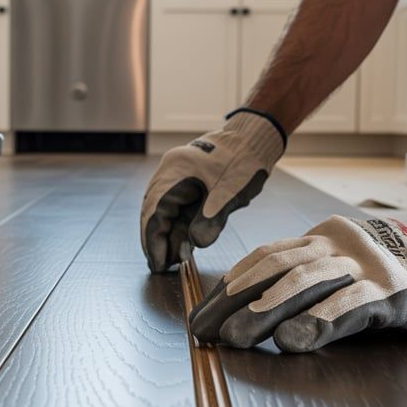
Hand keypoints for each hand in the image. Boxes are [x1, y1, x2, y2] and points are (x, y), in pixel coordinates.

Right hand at [141, 110, 284, 272]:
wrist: (253, 140)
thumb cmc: (243, 161)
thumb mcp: (230, 194)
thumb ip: (211, 220)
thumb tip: (194, 244)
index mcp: (175, 172)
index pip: (155, 212)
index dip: (154, 240)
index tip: (158, 263)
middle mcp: (169, 173)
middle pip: (153, 213)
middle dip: (155, 241)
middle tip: (160, 267)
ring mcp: (175, 177)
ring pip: (163, 212)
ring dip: (166, 235)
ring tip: (170, 260)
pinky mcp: (186, 183)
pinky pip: (175, 208)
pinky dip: (176, 226)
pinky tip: (180, 243)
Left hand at [189, 205, 406, 351]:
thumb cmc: (393, 282)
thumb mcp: (345, 273)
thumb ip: (307, 285)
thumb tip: (250, 315)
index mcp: (324, 238)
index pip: (267, 257)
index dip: (231, 284)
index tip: (201, 313)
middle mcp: (341, 246)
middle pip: (277, 269)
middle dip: (236, 302)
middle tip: (204, 333)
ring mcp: (369, 267)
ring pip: (307, 282)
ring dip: (266, 312)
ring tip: (236, 337)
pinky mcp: (395, 293)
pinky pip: (351, 306)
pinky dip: (320, 322)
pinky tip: (294, 340)